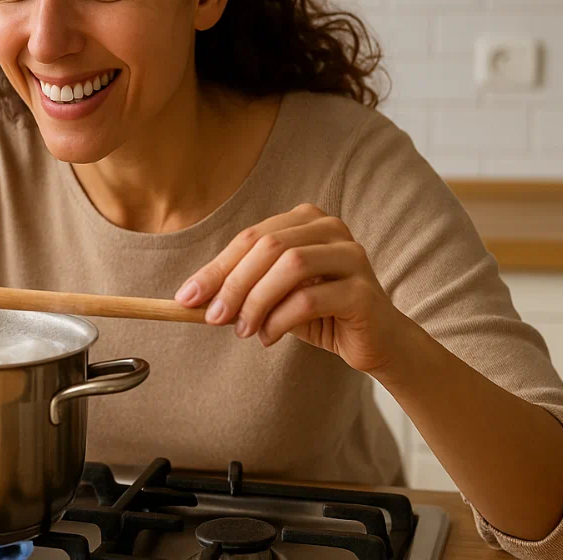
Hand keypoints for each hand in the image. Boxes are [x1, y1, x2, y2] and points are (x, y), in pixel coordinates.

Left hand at [174, 203, 405, 373]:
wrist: (376, 341)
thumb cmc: (321, 314)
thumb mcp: (274, 297)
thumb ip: (241, 290)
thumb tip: (192, 298)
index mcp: (307, 220)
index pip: (252, 237)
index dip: (216, 267)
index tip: (186, 297)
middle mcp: (332, 229)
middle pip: (270, 246)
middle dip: (233, 283)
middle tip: (213, 317)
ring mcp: (351, 256)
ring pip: (291, 266)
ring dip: (256, 301)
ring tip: (243, 330)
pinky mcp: (362, 291)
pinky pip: (310, 299)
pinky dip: (280, 320)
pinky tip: (269, 337)